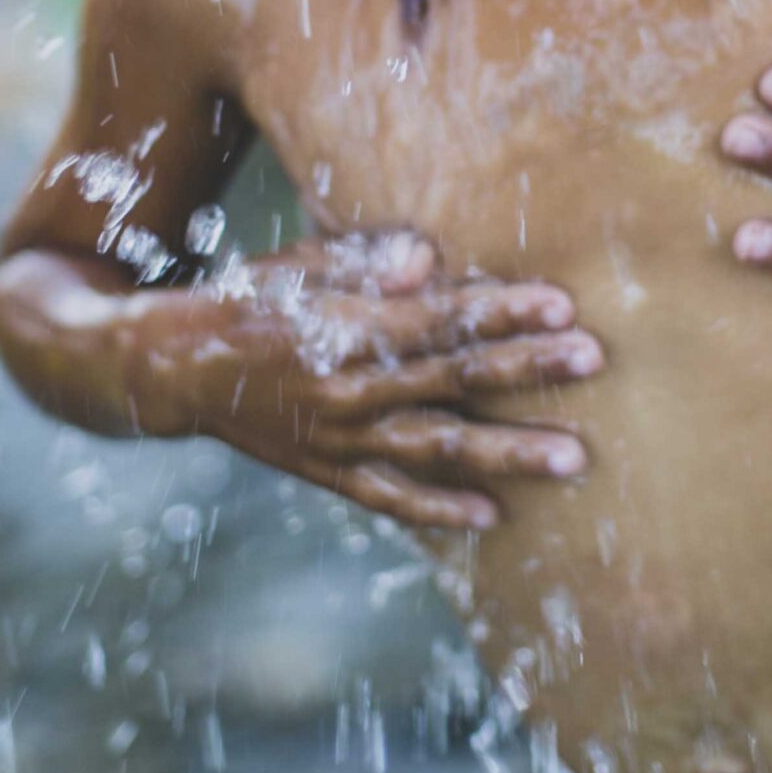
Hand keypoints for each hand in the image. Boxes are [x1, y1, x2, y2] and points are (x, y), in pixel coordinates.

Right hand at [122, 227, 604, 529]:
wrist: (178, 369)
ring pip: (438, 450)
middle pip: (454, 380)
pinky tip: (493, 516)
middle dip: (527, 371)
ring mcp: (341, 440)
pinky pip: (392, 499)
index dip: (502, 312)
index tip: (560, 304)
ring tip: (574, 457)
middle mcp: (349, 391)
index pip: (440, 319)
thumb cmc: (252, 299)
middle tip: (593, 359)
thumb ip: (366, 259)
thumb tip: (429, 256)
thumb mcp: (301, 262)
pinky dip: (441, 510)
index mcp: (345, 330)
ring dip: (509, 452)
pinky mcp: (330, 473)